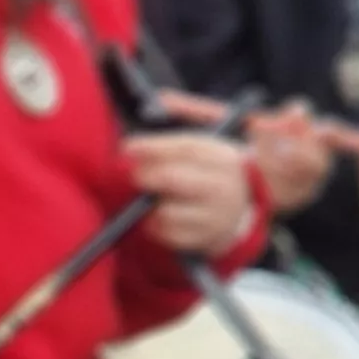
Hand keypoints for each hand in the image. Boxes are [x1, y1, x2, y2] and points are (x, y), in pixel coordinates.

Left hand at [124, 130, 259, 257]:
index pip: (186, 149)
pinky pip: (166, 233)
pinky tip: (155, 217)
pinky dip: (153, 225)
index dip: (154, 147)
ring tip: (151, 198)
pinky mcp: (204, 238)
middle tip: (135, 175)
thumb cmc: (204, 175)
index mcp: (224, 159)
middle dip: (147, 175)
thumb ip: (184, 135)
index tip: (127, 147)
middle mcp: (224, 187)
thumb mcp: (204, 150)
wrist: (232, 212)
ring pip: (166, 211)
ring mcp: (216, 216)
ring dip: (150, 205)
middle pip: (172, 178)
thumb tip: (157, 120)